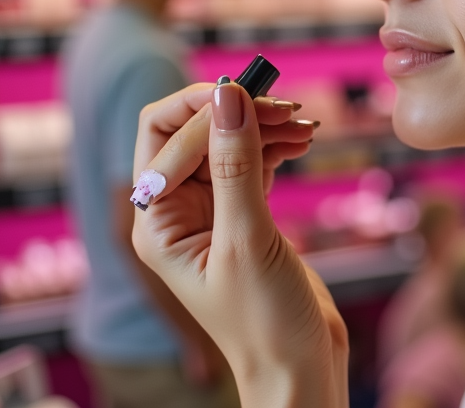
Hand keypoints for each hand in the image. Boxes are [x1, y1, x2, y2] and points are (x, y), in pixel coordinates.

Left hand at [131, 82, 348, 407]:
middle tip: (289, 109)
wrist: (299, 368)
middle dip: (237, 113)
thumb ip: (235, 164)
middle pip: (194, 133)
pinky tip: (301, 143)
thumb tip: (228, 95)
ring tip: (305, 126)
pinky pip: (252, 163)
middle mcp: (180, 213)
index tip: (263, 102)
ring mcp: (214, 214)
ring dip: (263, 127)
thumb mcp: (248, 239)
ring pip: (228, 144)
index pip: (169, 139)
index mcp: (159, 222)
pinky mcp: (246, 217)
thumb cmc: (264, 322)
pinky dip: (275, 147)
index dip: (211, 113)